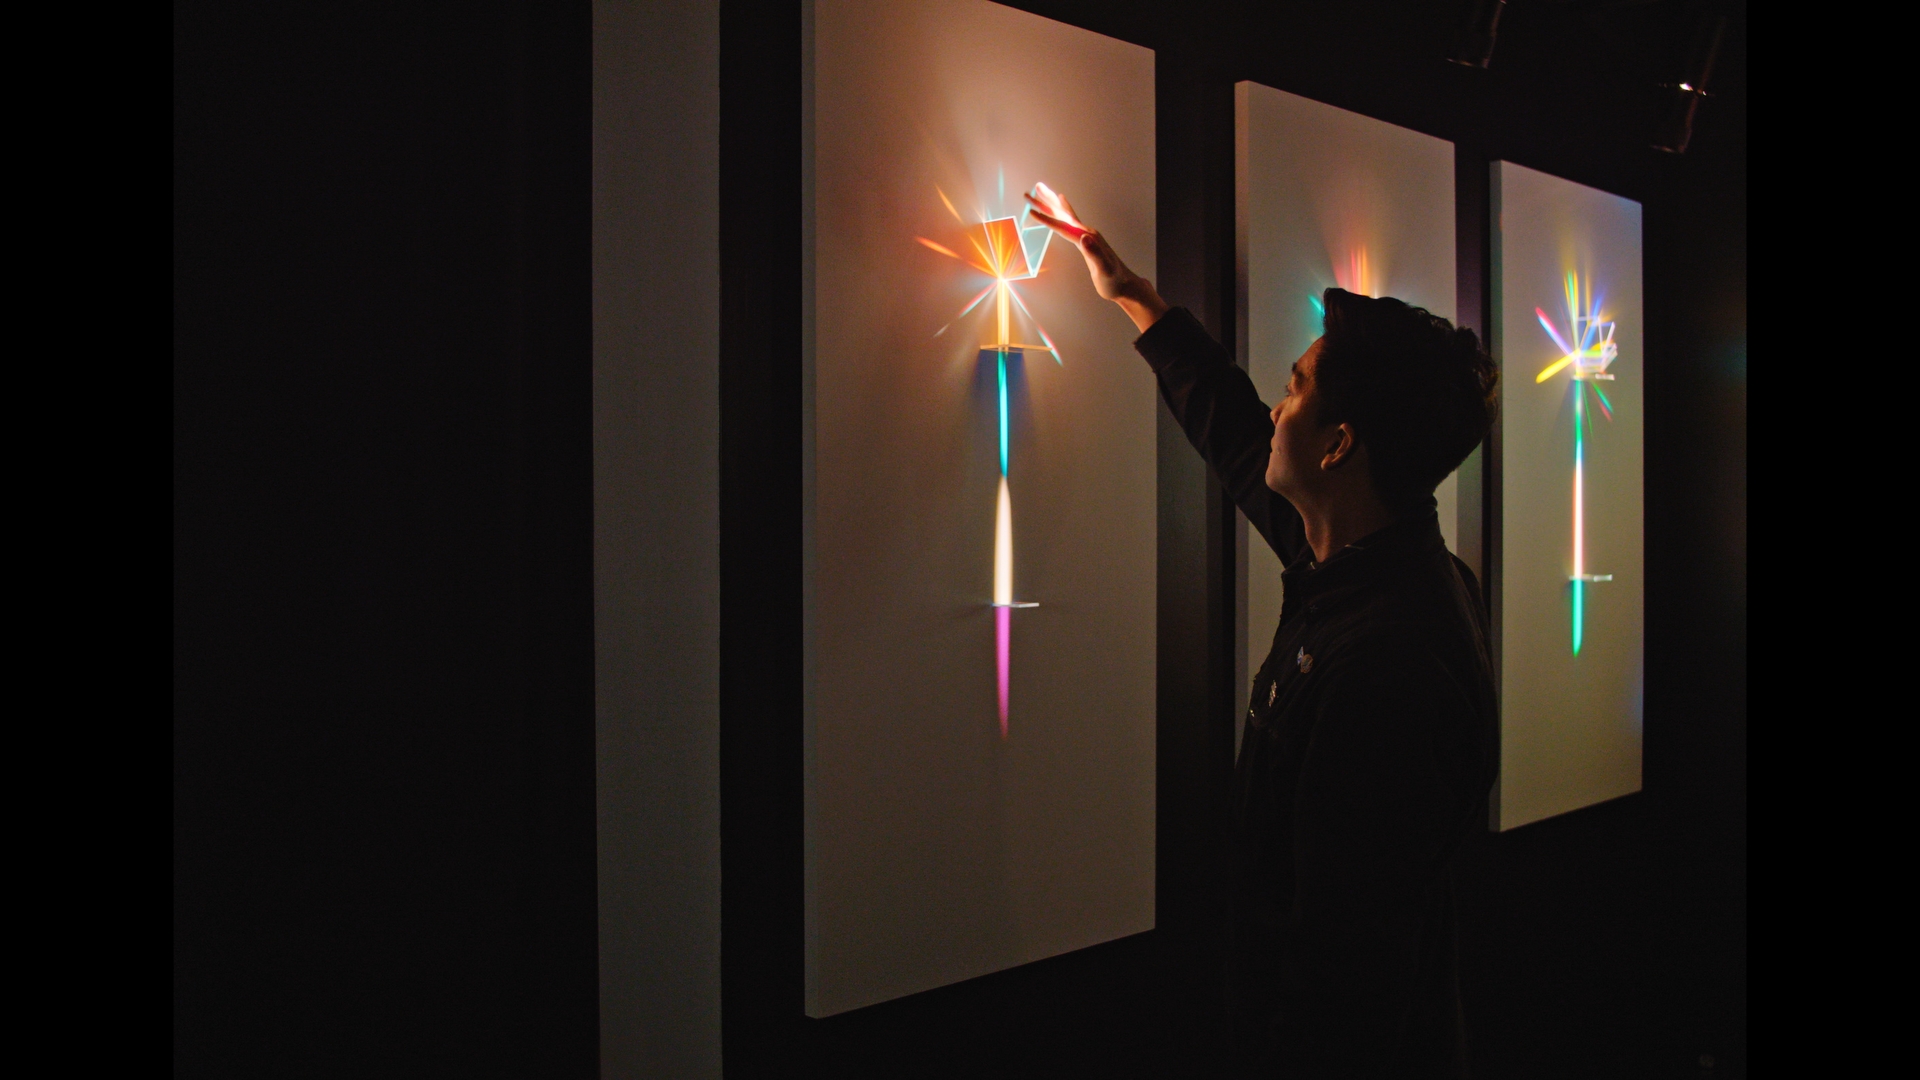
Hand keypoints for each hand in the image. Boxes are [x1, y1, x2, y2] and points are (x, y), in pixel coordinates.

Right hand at [1024, 188, 1168, 332]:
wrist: (1124, 285)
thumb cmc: (1113, 280)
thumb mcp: (1104, 269)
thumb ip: (1095, 253)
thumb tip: (1084, 237)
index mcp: (1088, 238)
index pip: (1064, 226)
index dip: (1047, 219)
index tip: (1032, 211)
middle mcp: (1087, 233)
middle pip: (1064, 213)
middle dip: (1048, 201)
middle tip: (1035, 187)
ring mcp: (1087, 236)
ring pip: (1066, 215)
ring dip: (1053, 203)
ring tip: (1041, 191)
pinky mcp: (1087, 240)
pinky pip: (1070, 222)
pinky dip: (1063, 213)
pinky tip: (1061, 210)